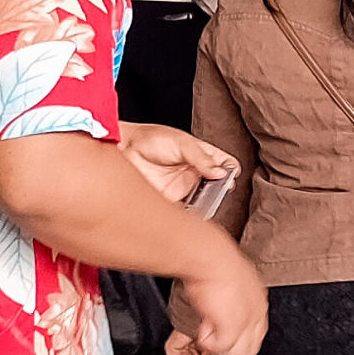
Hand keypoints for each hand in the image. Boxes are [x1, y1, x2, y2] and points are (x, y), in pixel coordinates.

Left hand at [119, 123, 236, 207]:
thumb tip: (219, 172)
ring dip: (207, 204)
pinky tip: (191, 211)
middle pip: (217, 187)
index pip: (225, 165)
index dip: (230, 171)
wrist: (123, 149)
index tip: (228, 176)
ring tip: (206, 202)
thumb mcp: (180, 142)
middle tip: (216, 191)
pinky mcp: (171, 201)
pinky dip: (190, 215)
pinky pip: (185, 212)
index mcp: (201, 156)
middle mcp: (194, 173)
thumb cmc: (150, 139)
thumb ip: (200, 157)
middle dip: (220, 192)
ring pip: (203, 202)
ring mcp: (183, 188)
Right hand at [169, 249, 267, 354]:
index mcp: (258, 299)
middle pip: (250, 348)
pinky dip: (208, 342)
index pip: (257, 333)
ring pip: (238, 353)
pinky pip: (221, 348)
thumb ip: (232, 296)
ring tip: (206, 328)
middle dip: (229, 346)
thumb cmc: (215, 258)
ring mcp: (247, 322)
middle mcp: (257, 312)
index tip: (222, 334)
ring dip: (219, 346)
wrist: (209, 256)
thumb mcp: (231, 278)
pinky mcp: (232, 328)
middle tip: (212, 333)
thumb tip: (220, 309)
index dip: (238, 338)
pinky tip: (202, 328)